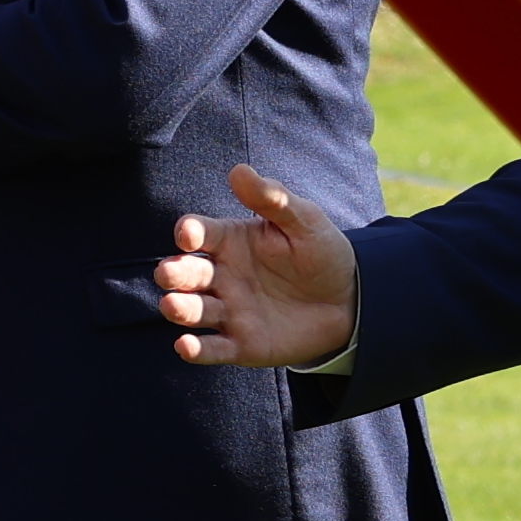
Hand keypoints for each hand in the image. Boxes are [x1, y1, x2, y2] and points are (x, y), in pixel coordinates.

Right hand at [152, 162, 353, 369]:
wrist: (350, 302)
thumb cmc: (321, 254)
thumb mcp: (305, 221)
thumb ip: (273, 199)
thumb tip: (239, 170)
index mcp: (230, 242)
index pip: (198, 233)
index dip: (188, 232)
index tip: (188, 234)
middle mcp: (220, 276)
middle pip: (185, 273)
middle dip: (173, 273)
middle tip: (170, 274)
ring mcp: (228, 312)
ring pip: (192, 311)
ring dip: (179, 309)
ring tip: (173, 306)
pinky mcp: (241, 344)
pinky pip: (213, 349)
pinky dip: (195, 350)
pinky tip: (186, 346)